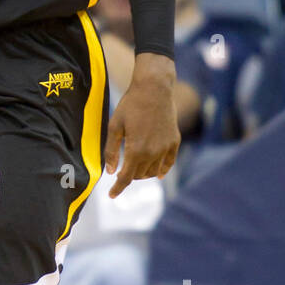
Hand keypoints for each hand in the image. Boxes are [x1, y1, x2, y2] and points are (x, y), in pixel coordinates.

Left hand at [104, 55, 179, 198]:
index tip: (112, 195)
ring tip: (134, 167)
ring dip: (143, 173)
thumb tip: (111, 172)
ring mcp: (166, 148)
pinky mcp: (174, 141)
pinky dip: (162, 170)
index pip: (126, 178)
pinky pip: (169, 163)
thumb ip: (112, 151)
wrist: (154, 89)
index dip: (118, 188)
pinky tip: (157, 174)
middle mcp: (153, 153)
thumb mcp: (115, 126)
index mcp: (136, 150)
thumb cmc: (130, 105)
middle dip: (129, 176)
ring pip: (153, 171)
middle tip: (121, 170)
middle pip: (139, 175)